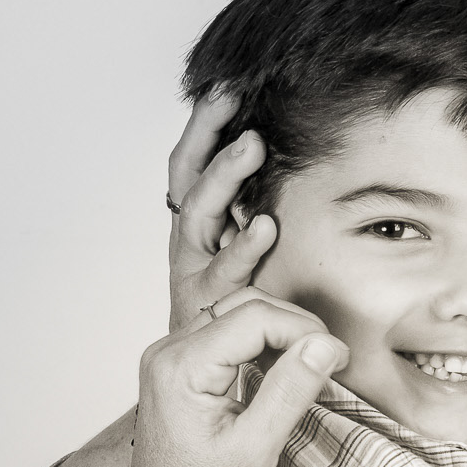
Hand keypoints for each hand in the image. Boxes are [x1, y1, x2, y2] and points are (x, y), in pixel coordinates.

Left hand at [124, 295, 348, 466]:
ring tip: (311, 366)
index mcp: (179, 368)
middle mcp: (165, 355)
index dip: (304, 330)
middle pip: (241, 308)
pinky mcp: (175, 375)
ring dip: (276, 333)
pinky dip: (256, 346)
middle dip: (293, 326)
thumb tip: (326, 344)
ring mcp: (166, 363)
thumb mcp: (256, 448)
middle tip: (331, 360)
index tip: (339, 359)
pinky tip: (281, 372)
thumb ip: (290, 390)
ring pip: (232, 318)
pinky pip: (220, 340)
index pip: (253, 317)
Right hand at [167, 93, 278, 330]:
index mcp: (193, 228)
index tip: (224, 86)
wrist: (200, 381)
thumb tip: (279, 172)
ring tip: (252, 145)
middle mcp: (187, 244)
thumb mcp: (236, 260)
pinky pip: (225, 272)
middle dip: (207, 134)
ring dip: (224, 176)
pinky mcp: (207, 306)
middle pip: (188, 177)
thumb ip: (248, 222)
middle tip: (230, 98)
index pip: (190, 166)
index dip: (203, 126)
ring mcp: (193, 272)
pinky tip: (264, 226)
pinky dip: (243, 248)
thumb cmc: (227, 318)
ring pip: (200, 214)